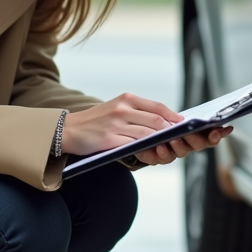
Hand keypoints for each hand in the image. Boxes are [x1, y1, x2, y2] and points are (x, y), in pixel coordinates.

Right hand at [61, 93, 182, 155]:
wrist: (68, 129)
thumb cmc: (95, 121)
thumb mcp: (116, 108)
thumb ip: (136, 112)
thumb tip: (162, 122)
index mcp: (126, 99)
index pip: (157, 107)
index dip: (173, 116)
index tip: (182, 124)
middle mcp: (122, 109)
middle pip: (156, 120)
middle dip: (170, 131)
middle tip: (179, 139)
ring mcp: (116, 124)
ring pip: (148, 134)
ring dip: (160, 142)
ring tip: (167, 147)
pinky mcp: (110, 139)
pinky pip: (134, 145)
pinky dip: (145, 150)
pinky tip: (150, 153)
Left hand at [133, 126, 232, 166]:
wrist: (129, 131)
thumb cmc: (150, 121)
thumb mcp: (161, 114)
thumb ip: (172, 116)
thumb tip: (184, 119)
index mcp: (190, 133)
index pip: (208, 135)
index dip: (217, 134)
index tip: (220, 130)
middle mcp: (183, 145)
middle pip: (198, 145)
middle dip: (197, 138)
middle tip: (195, 132)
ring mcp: (170, 153)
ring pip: (180, 153)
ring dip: (180, 146)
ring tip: (175, 139)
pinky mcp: (154, 157)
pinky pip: (160, 159)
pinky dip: (161, 153)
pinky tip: (160, 146)